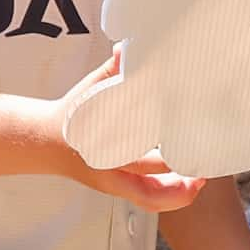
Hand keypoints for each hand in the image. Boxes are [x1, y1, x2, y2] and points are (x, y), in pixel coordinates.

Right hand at [53, 56, 205, 213]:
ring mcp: (114, 184)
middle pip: (150, 192)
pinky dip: (166, 194)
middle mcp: (110, 174)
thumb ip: (113, 69)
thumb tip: (127, 48)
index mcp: (104, 151)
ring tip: (200, 181)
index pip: (142, 161)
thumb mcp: (90, 90)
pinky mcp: (118, 186)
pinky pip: (146, 197)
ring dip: (177, 195)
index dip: (169, 159)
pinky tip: (185, 181)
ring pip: (150, 200)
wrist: (45, 142)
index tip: (191, 145)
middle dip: (180, 185)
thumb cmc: (70, 117)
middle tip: (205, 171)